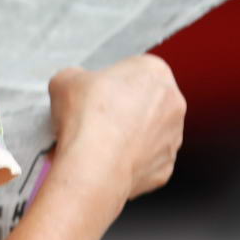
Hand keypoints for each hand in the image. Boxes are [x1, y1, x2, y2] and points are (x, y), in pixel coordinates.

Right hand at [47, 55, 185, 206]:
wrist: (93, 168)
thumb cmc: (87, 120)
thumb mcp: (65, 80)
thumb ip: (74, 77)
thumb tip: (73, 85)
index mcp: (155, 72)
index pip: (134, 70)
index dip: (109, 82)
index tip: (93, 93)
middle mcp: (173, 103)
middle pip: (144, 101)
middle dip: (121, 109)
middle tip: (94, 118)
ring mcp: (173, 138)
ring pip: (147, 133)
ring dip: (127, 135)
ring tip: (97, 143)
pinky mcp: (165, 168)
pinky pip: (145, 160)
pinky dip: (128, 161)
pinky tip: (106, 162)